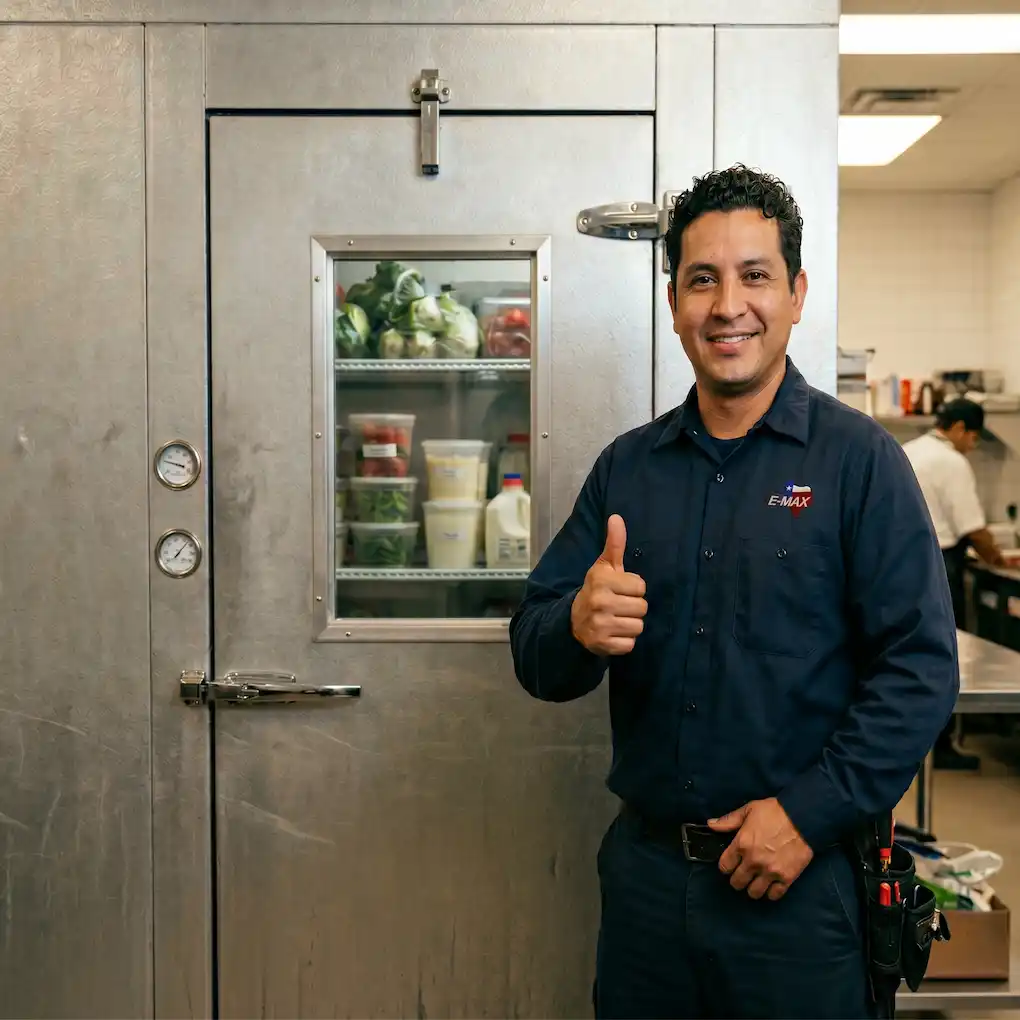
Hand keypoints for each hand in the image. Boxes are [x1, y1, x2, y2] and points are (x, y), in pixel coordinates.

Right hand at [570, 514, 647, 655]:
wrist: (573, 621)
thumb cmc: (596, 590)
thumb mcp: (604, 566)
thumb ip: (614, 543)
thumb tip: (616, 517)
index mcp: (601, 580)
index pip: (641, 587)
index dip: (633, 589)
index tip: (620, 590)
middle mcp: (599, 601)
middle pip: (642, 608)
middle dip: (633, 608)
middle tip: (618, 606)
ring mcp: (600, 624)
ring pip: (638, 626)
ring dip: (630, 625)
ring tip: (616, 619)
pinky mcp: (602, 644)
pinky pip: (630, 645)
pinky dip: (624, 641)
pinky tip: (613, 633)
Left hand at [709, 797, 813, 900]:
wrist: (803, 818)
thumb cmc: (774, 811)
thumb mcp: (749, 810)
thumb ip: (729, 820)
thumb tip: (711, 824)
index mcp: (742, 844)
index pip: (724, 866)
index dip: (726, 866)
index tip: (730, 864)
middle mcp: (753, 861)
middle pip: (737, 882)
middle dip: (737, 879)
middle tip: (742, 874)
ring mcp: (770, 872)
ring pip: (754, 892)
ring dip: (753, 888)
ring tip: (756, 881)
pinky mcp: (786, 878)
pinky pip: (774, 895)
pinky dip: (771, 893)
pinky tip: (770, 885)